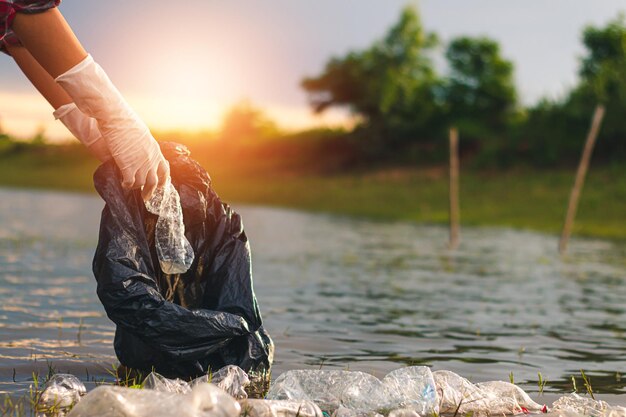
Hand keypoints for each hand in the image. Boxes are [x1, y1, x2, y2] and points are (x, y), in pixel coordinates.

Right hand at [55, 55, 169, 199]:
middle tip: (146, 198)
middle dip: (150, 191)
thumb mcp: (140, 134)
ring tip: (130, 188)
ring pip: (143, 183)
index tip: (160, 186)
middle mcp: (151, 158)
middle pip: (155, 181)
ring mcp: (141, 163)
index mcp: (155, 149)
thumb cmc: (124, 121)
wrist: (114, 116)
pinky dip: (127, 185)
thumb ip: (143, 147)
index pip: (164, 169)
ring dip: (137, 188)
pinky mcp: (128, 165)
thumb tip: (139, 154)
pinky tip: (122, 184)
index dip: (163, 180)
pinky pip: (130, 182)